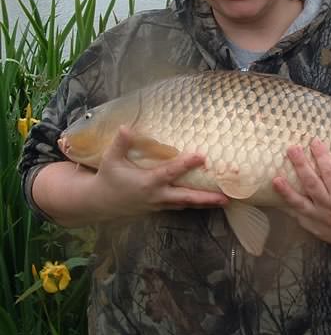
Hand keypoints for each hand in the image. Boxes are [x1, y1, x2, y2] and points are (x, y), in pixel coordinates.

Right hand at [87, 126, 228, 220]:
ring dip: (203, 203)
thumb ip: (121, 143)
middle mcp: (157, 196)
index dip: (186, 164)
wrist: (101, 202)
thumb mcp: (111, 159)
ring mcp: (159, 204)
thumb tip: (127, 126)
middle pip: (185, 198)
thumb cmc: (108, 177)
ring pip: (185, 204)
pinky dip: (193, 204)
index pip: (170, 172)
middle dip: (205, 199)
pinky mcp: (159, 207)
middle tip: (225, 198)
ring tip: (223, 200)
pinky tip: (205, 200)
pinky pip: (179, 206)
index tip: (201, 156)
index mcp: (147, 182)